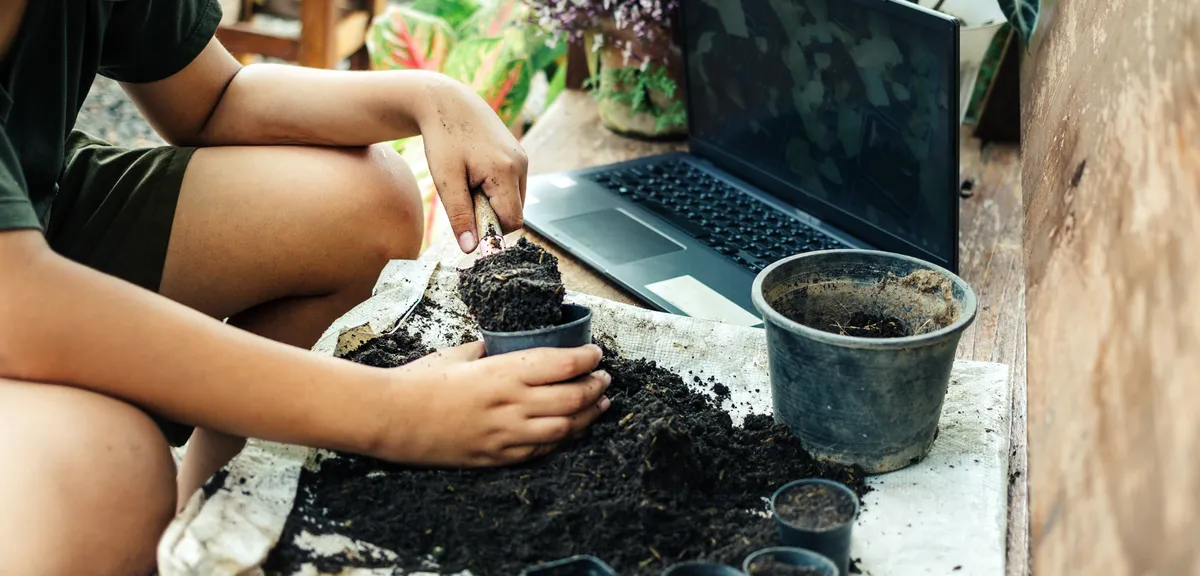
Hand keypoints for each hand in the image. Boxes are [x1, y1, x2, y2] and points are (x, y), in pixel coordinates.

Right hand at [376, 341, 610, 466]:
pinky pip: (542, 450)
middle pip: (574, 398)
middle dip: (597, 386)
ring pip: (566, 428)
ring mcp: (507, 435)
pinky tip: (572, 430)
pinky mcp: (498, 457)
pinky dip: (563, 439)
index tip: (596, 353)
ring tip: (601, 404)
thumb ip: (491, 349)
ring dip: (590, 415)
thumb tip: (509, 344)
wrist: (392, 419)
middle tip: (605, 378)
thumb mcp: (460, 353)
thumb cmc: (420, 380)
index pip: (564, 364)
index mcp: (504, 372)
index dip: (588, 359)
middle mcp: (512, 404)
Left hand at [418, 75, 527, 252]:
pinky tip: (477, 172)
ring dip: (494, 202)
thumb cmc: (443, 139)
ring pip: (515, 200)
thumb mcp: (446, 180)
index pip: (513, 222)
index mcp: (505, 172)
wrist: (448, 102)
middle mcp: (520, 165)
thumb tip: (471, 249)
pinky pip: (513, 186)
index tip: (470, 224)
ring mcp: (522, 159)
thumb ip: (460, 216)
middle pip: (515, 213)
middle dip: (492, 215)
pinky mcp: (519, 155)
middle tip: (465, 196)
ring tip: (470, 182)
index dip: (493, 231)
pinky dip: (497, 189)